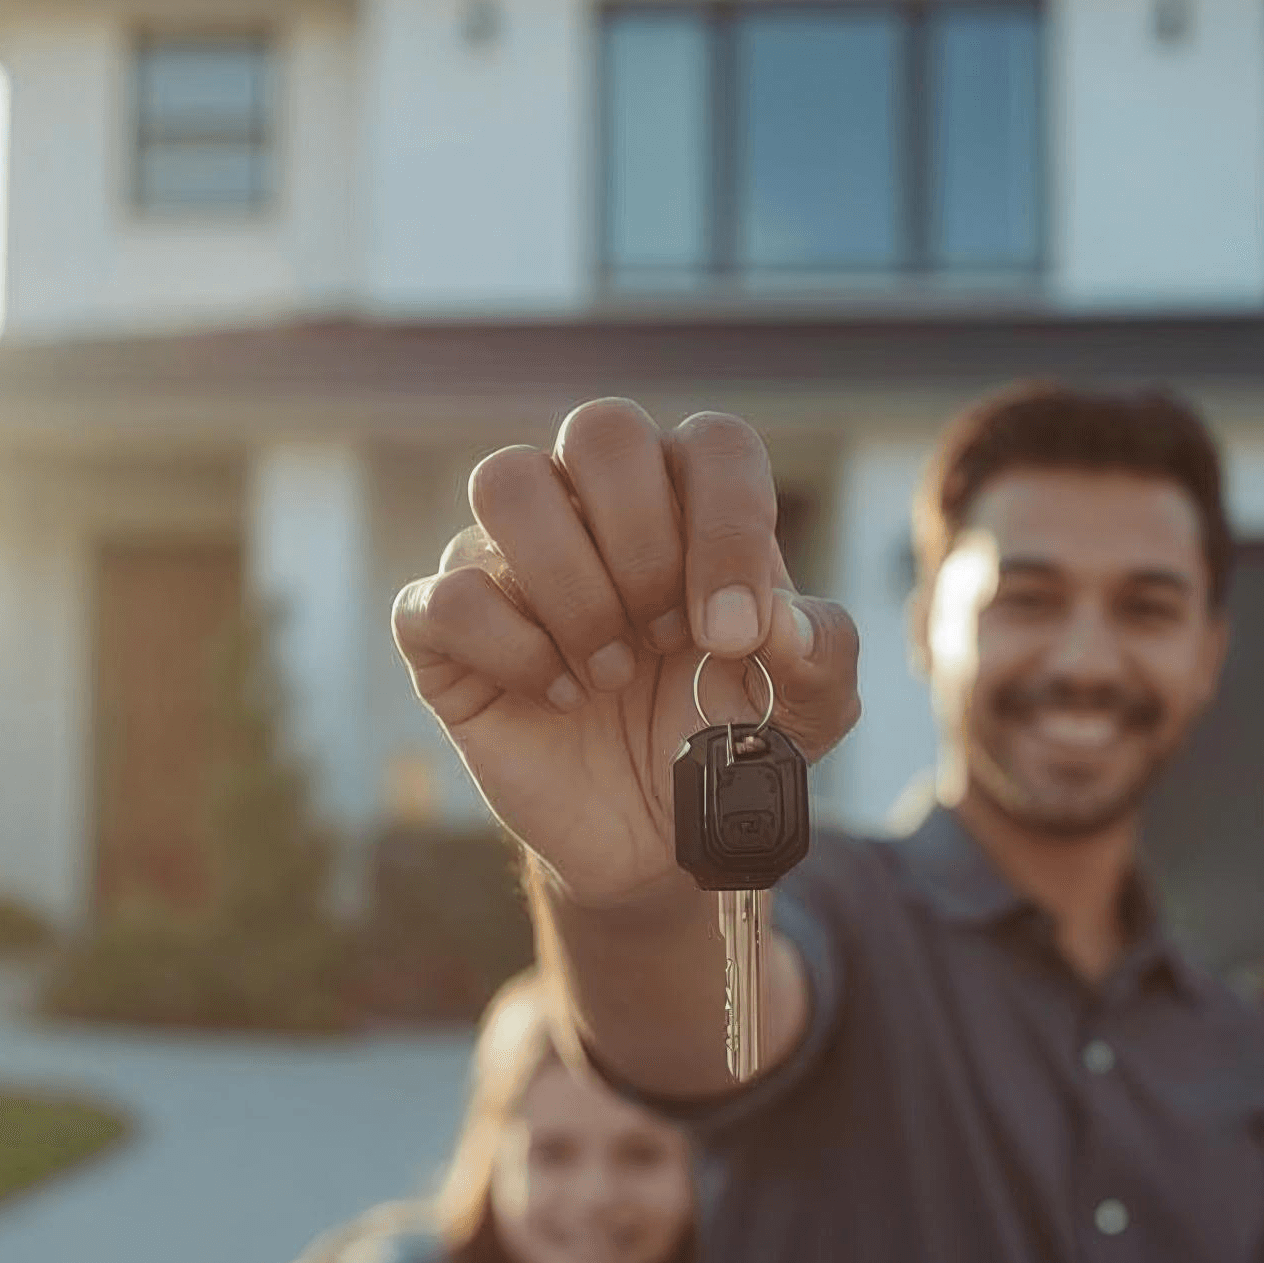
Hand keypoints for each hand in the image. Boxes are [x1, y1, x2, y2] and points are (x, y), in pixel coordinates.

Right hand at [393, 400, 861, 906]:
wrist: (661, 833)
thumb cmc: (728, 738)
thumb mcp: (812, 706)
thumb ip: (820, 649)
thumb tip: (772, 617)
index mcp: (691, 500)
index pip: (710, 444)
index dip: (727, 526)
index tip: (731, 631)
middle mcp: (594, 507)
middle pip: (600, 429)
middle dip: (644, 544)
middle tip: (668, 639)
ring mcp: (511, 559)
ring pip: (506, 481)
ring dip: (572, 587)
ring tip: (612, 672)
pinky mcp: (444, 627)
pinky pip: (443, 594)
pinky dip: (509, 649)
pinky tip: (557, 697)